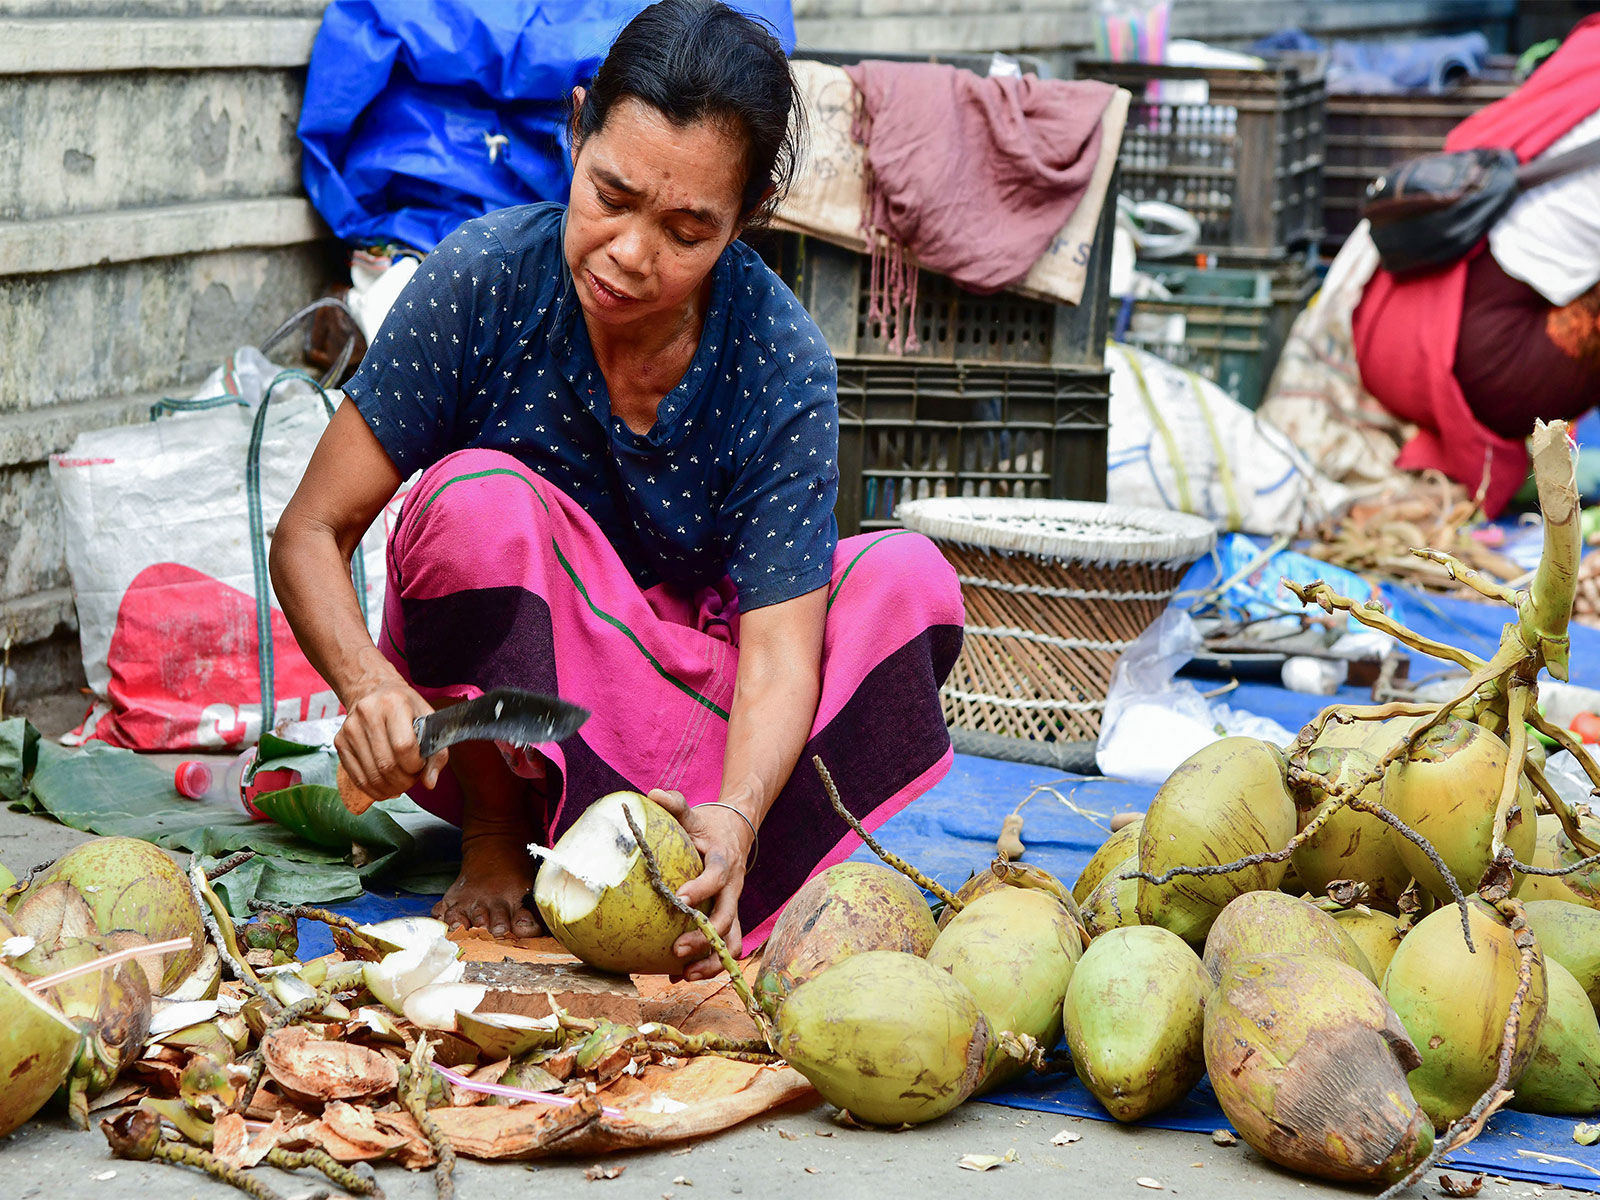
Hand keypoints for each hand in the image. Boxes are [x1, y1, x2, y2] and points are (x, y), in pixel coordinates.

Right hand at [336, 679, 447, 801]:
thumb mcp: (428, 720)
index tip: (420, 765)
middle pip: (387, 765)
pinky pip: (357, 778)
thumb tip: (430, 784)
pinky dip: (374, 789)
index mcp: (394, 703)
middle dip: (404, 781)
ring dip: (391, 788)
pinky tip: (386, 786)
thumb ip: (436, 753)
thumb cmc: (405, 707)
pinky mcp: (340, 742)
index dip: (416, 765)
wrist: (372, 691)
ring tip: (401, 782)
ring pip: (372, 776)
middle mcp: (368, 714)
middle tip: (412, 779)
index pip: (404, 747)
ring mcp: (350, 729)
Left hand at [648, 788, 753, 980]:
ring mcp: (732, 905)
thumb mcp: (691, 813)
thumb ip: (674, 803)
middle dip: (705, 938)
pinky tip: (679, 974)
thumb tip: (652, 793)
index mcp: (724, 860)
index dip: (702, 888)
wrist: (735, 832)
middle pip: (728, 918)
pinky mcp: (727, 918)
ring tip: (684, 974)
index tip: (680, 899)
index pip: (718, 876)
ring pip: (733, 940)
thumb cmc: (705, 825)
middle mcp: (733, 887)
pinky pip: (724, 946)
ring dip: (712, 960)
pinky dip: (707, 963)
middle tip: (676, 949)